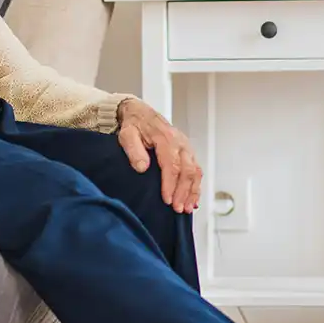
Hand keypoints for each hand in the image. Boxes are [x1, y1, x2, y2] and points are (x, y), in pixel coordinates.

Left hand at [116, 98, 201, 213]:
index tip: (167, 200)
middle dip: (183, 191)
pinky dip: (196, 186)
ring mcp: (186, 147)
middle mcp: (180, 142)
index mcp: (166, 138)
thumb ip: (134, 150)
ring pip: (195, 171)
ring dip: (192, 191)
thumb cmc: (134, 125)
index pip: (172, 164)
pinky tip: (193, 200)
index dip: (170, 184)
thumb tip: (142, 166)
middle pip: (187, 170)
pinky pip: (196, 170)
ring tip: (186, 208)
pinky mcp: (187, 152)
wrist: (140, 114)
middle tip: (177, 208)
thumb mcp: (127, 135)